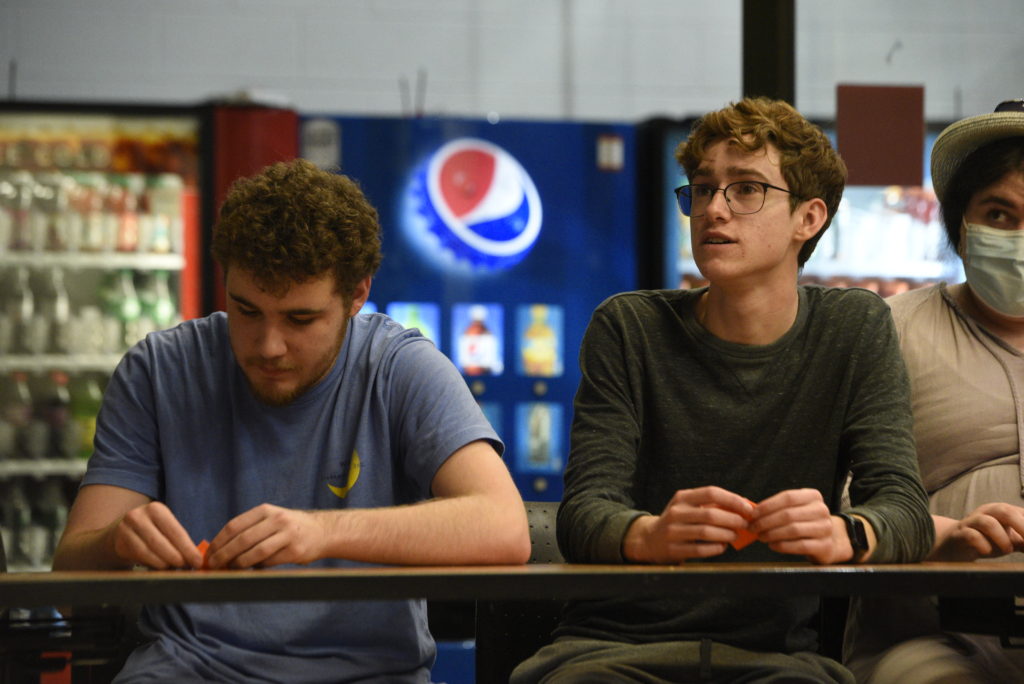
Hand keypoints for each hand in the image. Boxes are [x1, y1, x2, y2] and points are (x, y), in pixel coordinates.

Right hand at [113, 501, 202, 569]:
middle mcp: (138, 516)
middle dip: (177, 558)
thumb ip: (178, 540)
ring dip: (163, 564)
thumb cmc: (152, 532)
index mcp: (156, 509)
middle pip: (162, 542)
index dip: (188, 549)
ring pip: (148, 552)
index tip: (198, 562)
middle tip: (186, 568)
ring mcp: (125, 530)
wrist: (120, 534)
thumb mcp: (164, 529)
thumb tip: (195, 558)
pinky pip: (138, 558)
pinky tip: (159, 569)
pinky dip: (151, 565)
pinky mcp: (118, 544)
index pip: (176, 531)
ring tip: (173, 569)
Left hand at [206, 504, 328, 568]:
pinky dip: (257, 567)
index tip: (209, 554)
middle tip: (213, 566)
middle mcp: (276, 519)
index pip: (234, 525)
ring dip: (238, 564)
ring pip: (255, 552)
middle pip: (242, 539)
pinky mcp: (295, 550)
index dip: (219, 541)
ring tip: (230, 570)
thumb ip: (249, 529)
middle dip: (224, 555)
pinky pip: (269, 562)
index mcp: (265, 510)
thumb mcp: (270, 520)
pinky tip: (251, 570)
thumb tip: (219, 549)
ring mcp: (287, 534)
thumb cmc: (289, 529)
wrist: (322, 532)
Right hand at [623, 486, 754, 563]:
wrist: (650, 539)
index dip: (733, 500)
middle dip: (733, 520)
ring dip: (726, 535)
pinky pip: (699, 550)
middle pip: (711, 514)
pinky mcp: (672, 549)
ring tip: (735, 536)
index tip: (748, 508)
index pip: (711, 492)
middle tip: (745, 525)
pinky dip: (715, 548)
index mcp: (682, 498)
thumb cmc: (678, 522)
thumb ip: (712, 506)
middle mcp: (676, 512)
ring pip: (706, 532)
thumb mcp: (689, 507)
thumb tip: (744, 508)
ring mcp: (672, 531)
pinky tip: (722, 547)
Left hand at [750, 488, 846, 563]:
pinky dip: (782, 546)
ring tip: (761, 537)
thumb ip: (776, 508)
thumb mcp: (795, 510)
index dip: (767, 506)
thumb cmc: (804, 523)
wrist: (828, 542)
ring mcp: (825, 528)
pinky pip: (799, 545)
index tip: (752, 514)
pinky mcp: (825, 545)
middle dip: (766, 522)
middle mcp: (821, 510)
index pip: (787, 497)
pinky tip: (773, 545)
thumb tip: (750, 511)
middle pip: (788, 514)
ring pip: (793, 530)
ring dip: (772, 534)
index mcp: (813, 496)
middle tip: (753, 528)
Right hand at [930, 503, 1023, 561]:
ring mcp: (971, 522)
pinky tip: (987, 551)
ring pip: (987, 522)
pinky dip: (983, 545)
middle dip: (1022, 527)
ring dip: (1002, 538)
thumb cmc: (986, 540)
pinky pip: (971, 536)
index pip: (1022, 513)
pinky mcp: (959, 534)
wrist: (953, 544)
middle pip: (1005, 511)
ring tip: (1007, 549)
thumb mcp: (1010, 539)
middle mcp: (987, 512)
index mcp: (1002, 510)